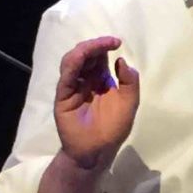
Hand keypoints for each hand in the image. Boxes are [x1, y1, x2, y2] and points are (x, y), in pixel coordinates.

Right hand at [54, 36, 139, 170]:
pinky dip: (71, 65)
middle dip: (96, 44)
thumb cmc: (114, 128)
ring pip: (72, 61)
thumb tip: (121, 61)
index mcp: (100, 79)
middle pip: (85, 54)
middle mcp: (85, 80)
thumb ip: (129, 82)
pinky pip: (65, 78)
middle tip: (109, 42)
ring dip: (84, 50)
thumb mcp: (129, 102)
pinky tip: (81, 58)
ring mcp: (73, 87)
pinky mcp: (63, 97)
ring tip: (96, 47)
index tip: (117, 42)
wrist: (98, 151)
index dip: (105, 46)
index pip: (99, 56)